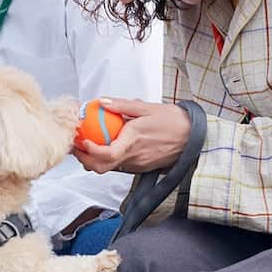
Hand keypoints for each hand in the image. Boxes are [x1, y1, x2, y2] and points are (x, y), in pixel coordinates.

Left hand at [72, 98, 191, 174]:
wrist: (195, 136)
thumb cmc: (173, 120)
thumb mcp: (147, 108)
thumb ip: (122, 105)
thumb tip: (100, 102)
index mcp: (133, 141)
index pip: (106, 154)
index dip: (90, 151)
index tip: (81, 140)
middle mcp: (133, 157)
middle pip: (101, 167)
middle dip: (84, 159)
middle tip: (76, 145)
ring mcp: (137, 165)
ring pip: (109, 169)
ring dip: (94, 160)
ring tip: (87, 144)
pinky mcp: (141, 168)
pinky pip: (119, 167)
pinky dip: (108, 159)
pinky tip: (105, 146)